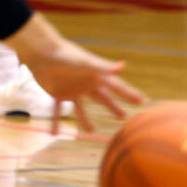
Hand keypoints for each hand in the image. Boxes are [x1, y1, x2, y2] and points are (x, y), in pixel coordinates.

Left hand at [6, 15, 146, 132]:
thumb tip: (123, 66)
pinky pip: (58, 110)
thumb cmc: (67, 55)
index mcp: (97, 77)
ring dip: (86, 119)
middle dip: (114, 107)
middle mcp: (87, 85)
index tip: (142, 101)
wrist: (43, 53)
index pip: (118, 87)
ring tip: (91, 131)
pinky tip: (54, 134)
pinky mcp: (58, 94)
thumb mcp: (86, 63)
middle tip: (124, 117)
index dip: (130, 94)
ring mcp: (73, 91)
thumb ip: (104, 66)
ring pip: (82, 108)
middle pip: (104, 99)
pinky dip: (56, 121)